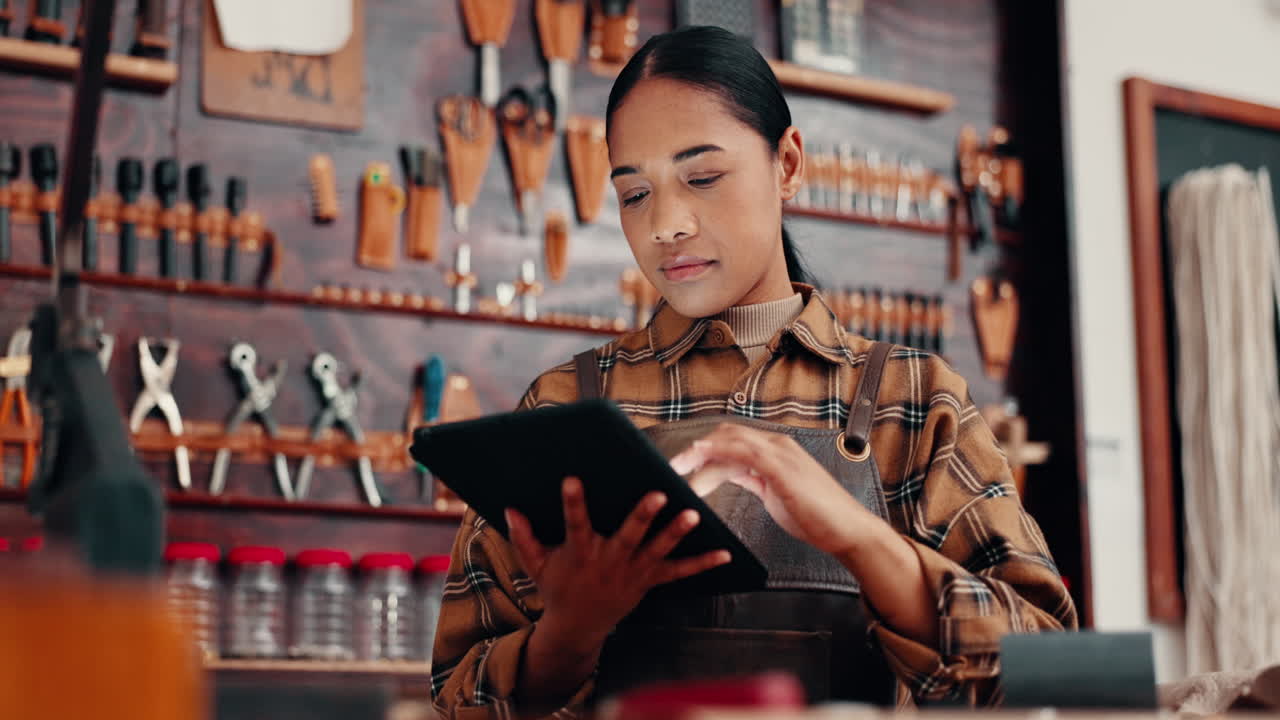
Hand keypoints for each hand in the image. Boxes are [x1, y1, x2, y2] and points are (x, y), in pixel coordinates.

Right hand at [505, 476, 730, 650]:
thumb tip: (508, 508)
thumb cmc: (557, 588)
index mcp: (581, 553)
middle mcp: (610, 561)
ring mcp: (632, 573)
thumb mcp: (536, 564)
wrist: (578, 628)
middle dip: (643, 515)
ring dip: (676, 533)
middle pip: (628, 535)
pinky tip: (725, 553)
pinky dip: (702, 564)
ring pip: (657, 550)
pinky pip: (678, 573)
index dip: (572, 502)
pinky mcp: (649, 582)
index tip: (571, 479)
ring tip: (694, 514)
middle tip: (658, 493)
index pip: (575, 523)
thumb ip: (524, 536)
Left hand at [670, 423, 876, 555]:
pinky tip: (699, 466)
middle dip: (697, 448)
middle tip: (673, 466)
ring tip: (678, 472)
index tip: (683, 463)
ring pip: (730, 442)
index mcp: (776, 450)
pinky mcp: (781, 468)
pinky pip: (742, 454)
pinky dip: (717, 456)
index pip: (734, 439)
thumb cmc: (816, 516)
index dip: (706, 448)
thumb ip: (756, 479)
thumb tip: (733, 474)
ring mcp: (780, 454)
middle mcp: (777, 445)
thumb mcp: (777, 493)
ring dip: (700, 455)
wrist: (847, 530)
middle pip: (727, 435)